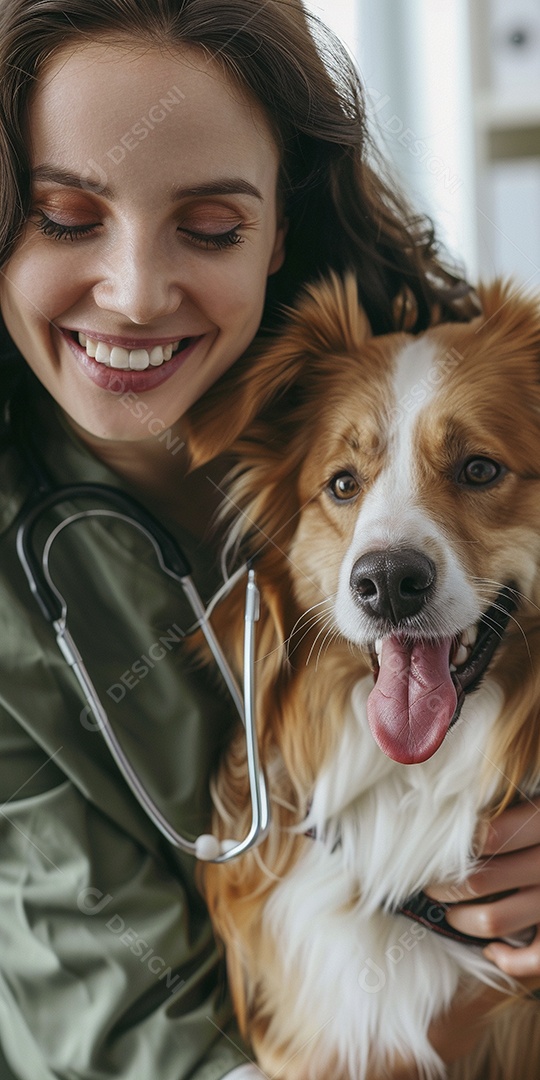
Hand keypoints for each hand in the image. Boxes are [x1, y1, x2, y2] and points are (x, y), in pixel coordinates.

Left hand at [426, 796, 539, 985]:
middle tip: (429, 884)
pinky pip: (534, 957)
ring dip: (461, 920)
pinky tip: (492, 949)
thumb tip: (457, 802)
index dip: (454, 846)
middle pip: (479, 880)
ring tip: (450, 911)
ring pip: (494, 920)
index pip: (487, 835)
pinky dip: (507, 960)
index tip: (434, 848)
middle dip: (444, 886)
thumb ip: (512, 801)